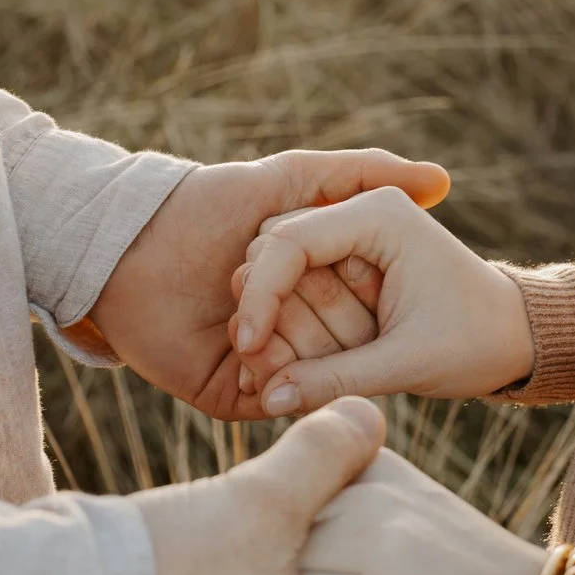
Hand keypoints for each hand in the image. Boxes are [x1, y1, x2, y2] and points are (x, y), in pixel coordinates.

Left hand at [88, 152, 447, 420]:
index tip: (364, 272)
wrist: (132, 245)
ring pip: (317, 379)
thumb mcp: (290, 176)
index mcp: (319, 287)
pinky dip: (273, 384)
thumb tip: (443, 182)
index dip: (366, 292)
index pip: (368, 306)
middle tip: (306, 301)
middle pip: (349, 347)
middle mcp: (300, 329)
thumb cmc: (209, 204)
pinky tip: (252, 357)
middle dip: (333, 326)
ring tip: (263, 326)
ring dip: (301, 355)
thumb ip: (362, 172)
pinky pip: (273, 403)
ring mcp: (268, 365)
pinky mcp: (233, 396)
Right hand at [229, 186, 532, 415]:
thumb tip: (268, 399)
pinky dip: (286, 323)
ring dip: (272, 319)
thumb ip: (336, 380)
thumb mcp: (407, 364)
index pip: (288, 241)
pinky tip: (283, 368)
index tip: (249, 348)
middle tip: (255, 369)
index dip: (260, 297)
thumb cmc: (476, 343)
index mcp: (379, 215)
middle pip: (272, 248)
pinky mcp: (348, 261)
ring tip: (270, 375)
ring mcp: (351, 234)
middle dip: (260, 309)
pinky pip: (298, 285)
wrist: (516, 337)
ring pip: (278, 267)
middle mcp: (360, 211)